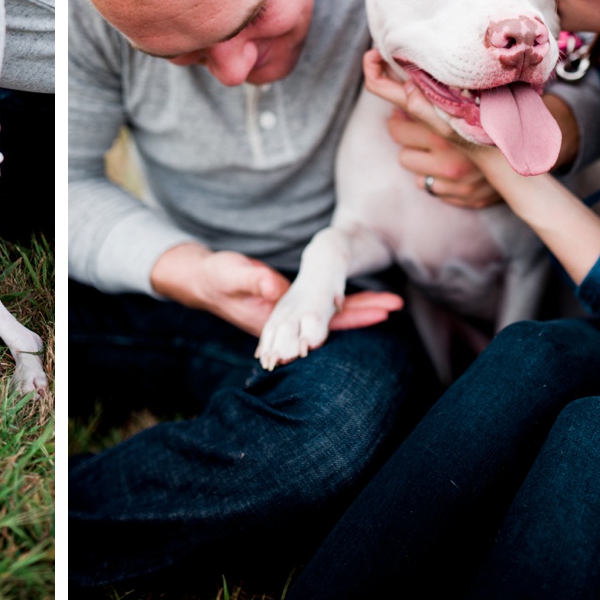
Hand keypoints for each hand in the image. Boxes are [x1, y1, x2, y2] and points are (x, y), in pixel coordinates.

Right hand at [150, 244, 405, 336]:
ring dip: (360, 309)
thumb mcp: (230, 274)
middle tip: (398, 304)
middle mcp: (289, 325)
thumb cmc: (215, 277)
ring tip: (393, 302)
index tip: (382, 310)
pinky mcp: (290, 307)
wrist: (201, 281)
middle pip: (335, 324)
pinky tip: (362, 300)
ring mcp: (291, 318)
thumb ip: (251, 280)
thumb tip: (275, 289)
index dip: (353, 316)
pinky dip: (344, 304)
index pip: (324, 325)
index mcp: (277, 320)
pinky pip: (324, 309)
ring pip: (332, 317)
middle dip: (366, 313)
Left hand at [361, 49, 501, 202]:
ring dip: (418, 151)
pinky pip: (423, 182)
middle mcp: (446, 147)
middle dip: (405, 123)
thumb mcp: (480, 99)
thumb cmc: (506, 124)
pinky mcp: (453, 194)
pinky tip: (452, 164)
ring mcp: (449, 175)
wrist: (538, 167)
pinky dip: (433, 174)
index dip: (376, 76)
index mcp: (451, 118)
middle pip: (395, 128)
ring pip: (405, 159)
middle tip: (424, 118)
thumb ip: (448, 90)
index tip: (371, 60)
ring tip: (443, 145)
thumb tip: (411, 80)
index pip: (397, 95)